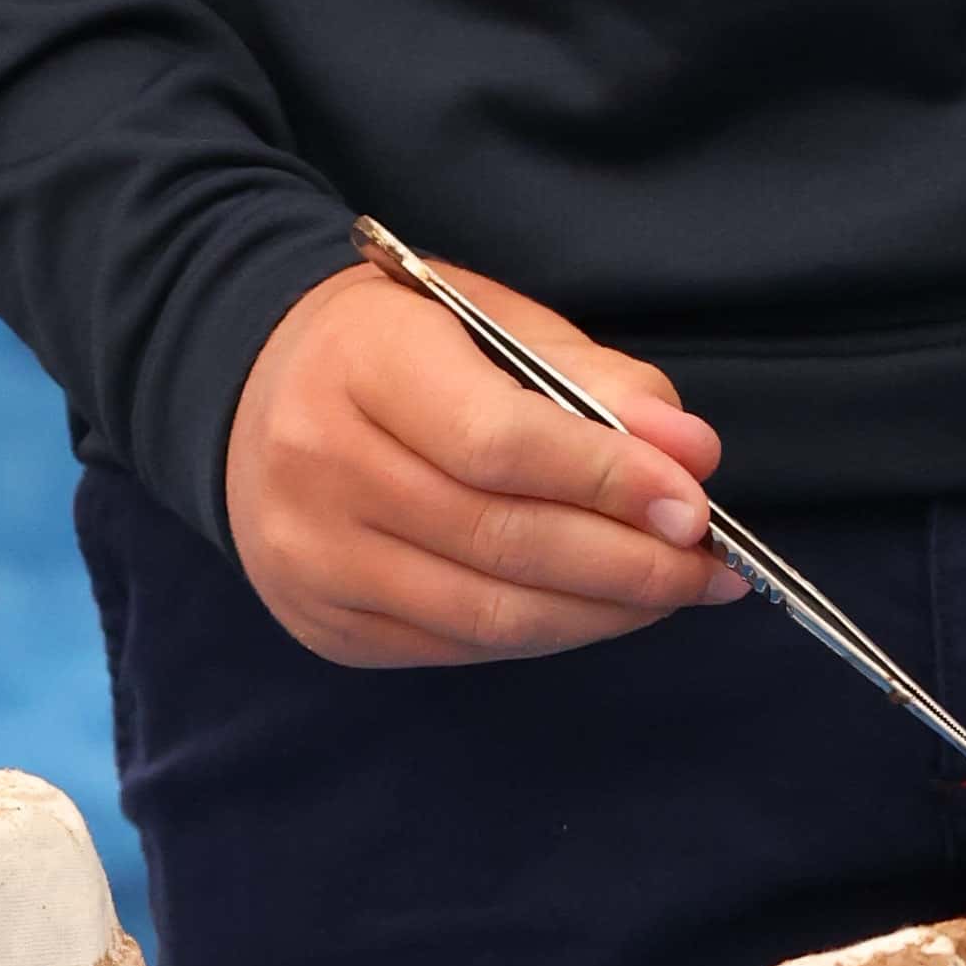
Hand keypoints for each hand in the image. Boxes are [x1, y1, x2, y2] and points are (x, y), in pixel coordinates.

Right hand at [225, 250, 747, 672]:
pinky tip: (597, 607)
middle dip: (628, 564)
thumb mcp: (493, 322)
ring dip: (601, 612)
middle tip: (712, 567)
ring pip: (486, 611)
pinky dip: (545, 631)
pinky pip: (459, 644)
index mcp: (363, 367)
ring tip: (674, 592)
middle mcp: (320, 469)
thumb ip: (596, 383)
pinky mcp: (326, 625)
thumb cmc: (398, 347)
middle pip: (499, 540)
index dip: (607, 482)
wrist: (253, 390)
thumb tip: (691, 456)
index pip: (498, 443)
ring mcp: (313, 560)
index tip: (695, 506)